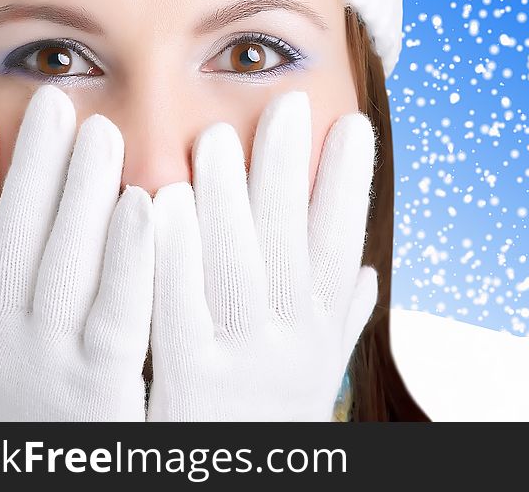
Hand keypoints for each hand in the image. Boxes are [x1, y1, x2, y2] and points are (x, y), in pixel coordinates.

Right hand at [0, 86, 153, 420]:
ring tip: (98, 130)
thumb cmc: (40, 405)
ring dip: (77, 192)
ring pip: (61, 262)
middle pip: (13, 235)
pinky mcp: (101, 386)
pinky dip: (128, 255)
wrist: (60, 484)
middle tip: (54, 101)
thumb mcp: (6, 343)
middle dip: (30, 164)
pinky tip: (146, 204)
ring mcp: (44, 362)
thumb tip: (24, 201)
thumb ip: (14, 281)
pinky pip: (115, 310)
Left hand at [148, 92, 377, 420]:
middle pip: (295, 246)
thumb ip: (339, 322)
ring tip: (218, 135)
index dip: (349, 186)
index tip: (354, 127)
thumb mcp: (314, 375)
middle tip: (287, 106)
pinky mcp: (188, 388)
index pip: (341, 247)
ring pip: (240, 269)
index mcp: (320, 334)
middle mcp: (292, 346)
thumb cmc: (270, 422)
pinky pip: (180, 313)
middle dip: (291, 174)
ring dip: (230, 201)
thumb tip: (368, 276)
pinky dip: (174, 256)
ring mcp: (243, 366)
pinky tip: (161, 202)